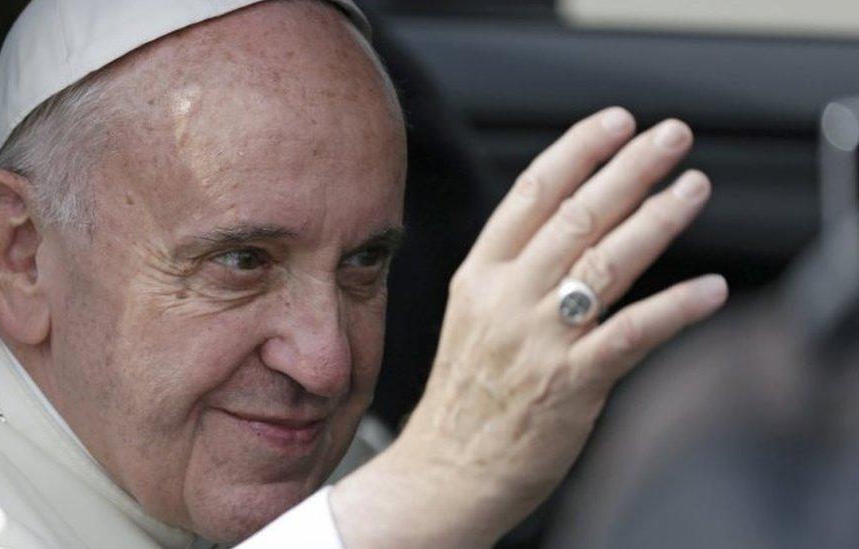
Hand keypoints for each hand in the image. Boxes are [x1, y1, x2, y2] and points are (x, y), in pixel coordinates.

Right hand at [331, 108, 727, 547]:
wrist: (446, 470)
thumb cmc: (465, 396)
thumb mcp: (472, 318)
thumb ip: (514, 272)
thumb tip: (572, 228)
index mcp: (480, 276)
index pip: (530, 195)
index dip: (576, 152)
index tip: (615, 123)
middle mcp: (507, 298)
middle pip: (576, 216)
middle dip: (630, 169)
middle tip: (671, 137)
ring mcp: (538, 339)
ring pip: (606, 262)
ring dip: (659, 219)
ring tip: (694, 188)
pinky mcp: (570, 383)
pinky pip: (632, 334)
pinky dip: (675, 308)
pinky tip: (710, 290)